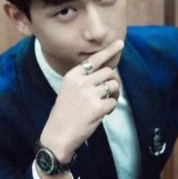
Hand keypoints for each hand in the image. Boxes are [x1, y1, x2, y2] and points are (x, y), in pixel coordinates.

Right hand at [39, 39, 123, 162]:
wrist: (58, 135)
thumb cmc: (64, 114)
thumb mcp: (68, 90)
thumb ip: (84, 80)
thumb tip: (106, 73)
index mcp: (72, 76)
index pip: (94, 60)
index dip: (109, 51)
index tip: (120, 43)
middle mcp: (81, 82)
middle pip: (108, 72)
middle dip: (112, 82)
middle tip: (108, 93)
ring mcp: (89, 94)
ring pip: (114, 85)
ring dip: (114, 94)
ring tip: (105, 104)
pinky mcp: (97, 107)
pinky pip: (113, 102)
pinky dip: (111, 108)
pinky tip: (102, 114)